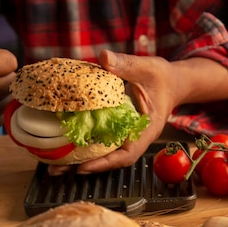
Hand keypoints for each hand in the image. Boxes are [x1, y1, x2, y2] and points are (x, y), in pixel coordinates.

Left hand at [49, 50, 176, 174]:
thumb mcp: (147, 68)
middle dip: (85, 166)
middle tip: (58, 169)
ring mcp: (127, 135)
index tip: (84, 166)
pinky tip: (64, 143)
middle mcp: (136, 137)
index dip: (105, 163)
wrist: (172, 83)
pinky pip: (101, 139)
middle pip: (110, 159)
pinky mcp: (118, 129)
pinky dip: (84, 143)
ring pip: (104, 152)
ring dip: (80, 158)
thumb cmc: (163, 78)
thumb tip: (104, 57)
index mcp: (147, 129)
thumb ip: (126, 64)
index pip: (128, 154)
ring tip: (55, 164)